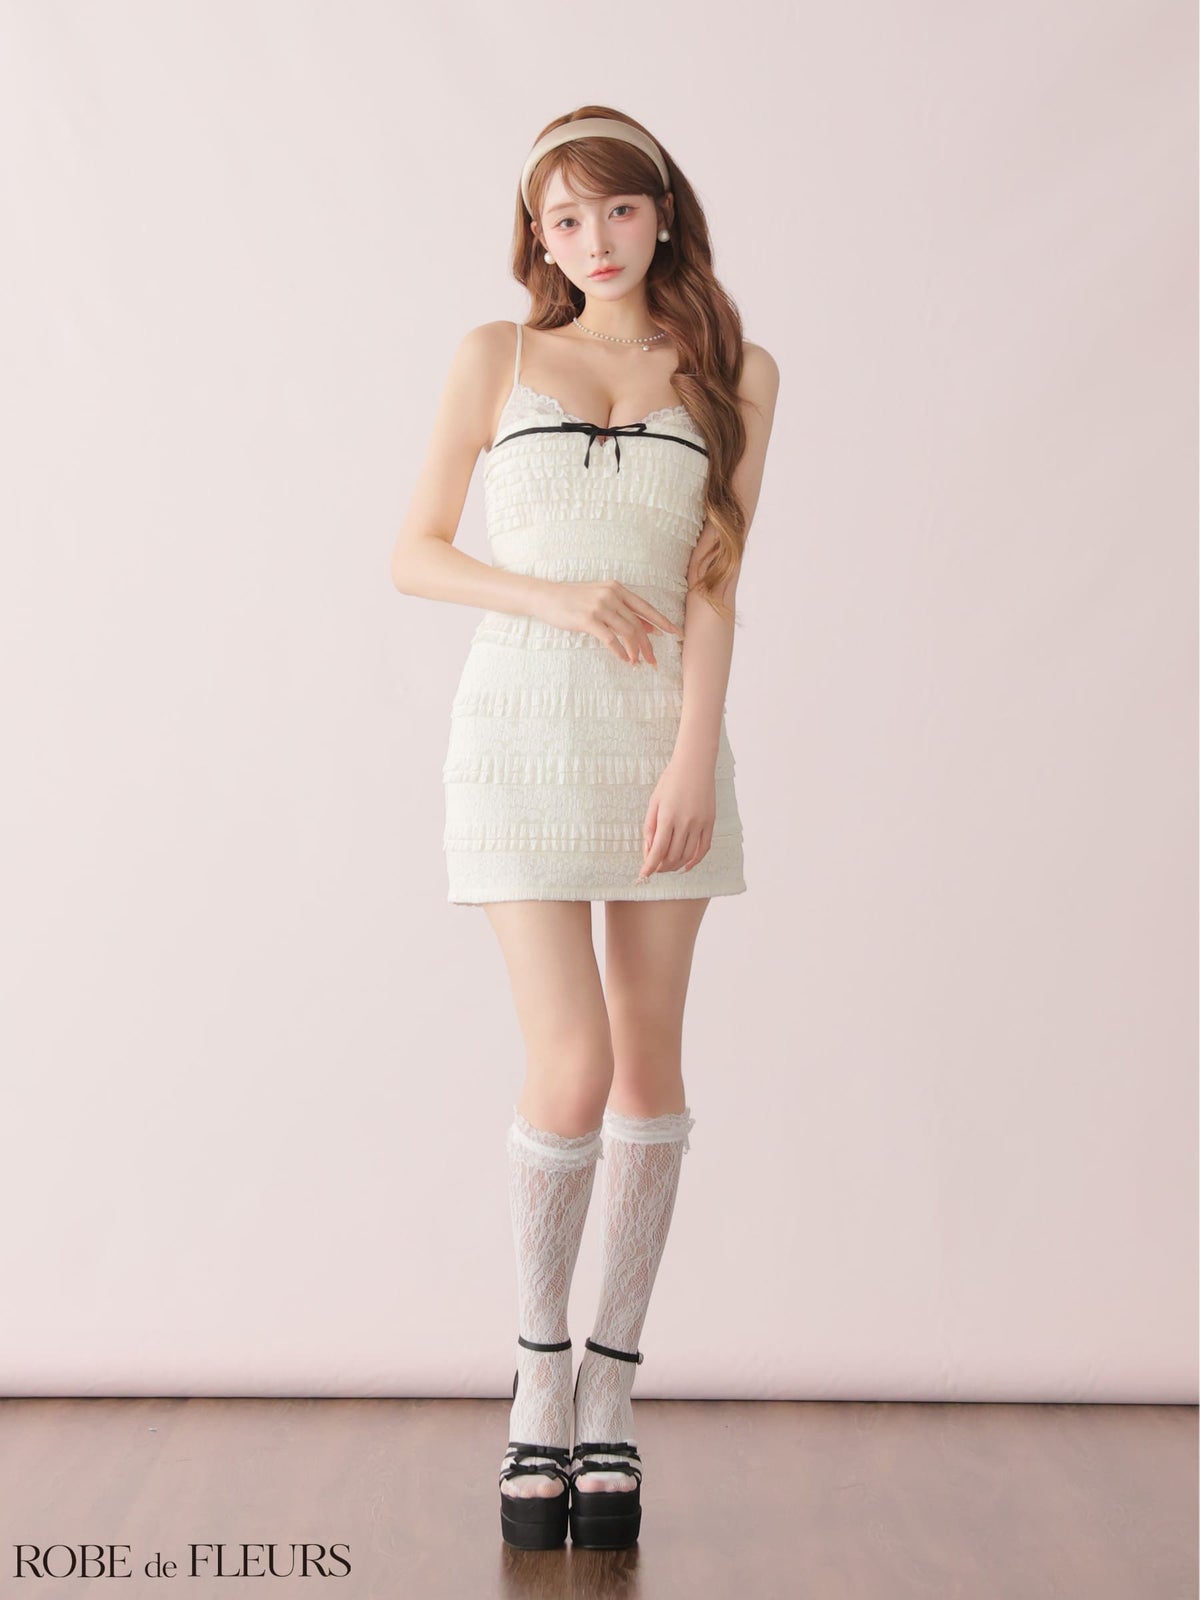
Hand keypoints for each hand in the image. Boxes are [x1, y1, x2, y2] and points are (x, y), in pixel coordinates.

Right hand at [533, 579, 681, 666]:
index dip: (664, 622)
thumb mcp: (603, 600)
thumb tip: (651, 628)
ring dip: (635, 651)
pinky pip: (611, 639)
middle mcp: (612, 595)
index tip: (678, 634)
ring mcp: (600, 606)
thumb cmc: (575, 600)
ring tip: (638, 663)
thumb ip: (625, 612)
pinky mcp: (588, 619)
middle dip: (649, 645)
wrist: (547, 597)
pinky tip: (623, 660)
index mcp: (618, 589)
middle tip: (654, 661)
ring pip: (627, 632)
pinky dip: (620, 652)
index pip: (647, 608)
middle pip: (638, 624)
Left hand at [637, 752, 716, 879]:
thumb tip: (648, 850)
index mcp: (667, 817)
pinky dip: (695, 861)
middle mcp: (685, 823)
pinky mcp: (710, 823)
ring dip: (675, 866)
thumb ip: (650, 827)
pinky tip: (686, 866)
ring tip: (667, 867)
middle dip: (661, 867)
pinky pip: (704, 848)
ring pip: (687, 855)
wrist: (695, 765)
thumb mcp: (654, 802)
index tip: (643, 875)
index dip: (649, 866)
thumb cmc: (670, 781)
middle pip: (672, 856)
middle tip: (654, 869)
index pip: (657, 850)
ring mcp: (699, 824)